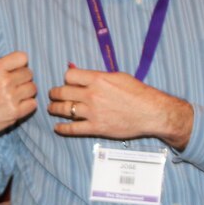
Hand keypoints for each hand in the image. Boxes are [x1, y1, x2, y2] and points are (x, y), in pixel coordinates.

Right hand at [0, 40, 36, 154]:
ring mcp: (10, 98)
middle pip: (29, 73)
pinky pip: (33, 104)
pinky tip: (17, 104)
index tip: (13, 69)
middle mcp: (4, 82)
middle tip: (12, 84)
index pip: (22, 57)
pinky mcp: (15, 113)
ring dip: (26, 91)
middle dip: (22, 77)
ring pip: (33, 88)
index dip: (19, 63)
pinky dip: (27, 104)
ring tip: (15, 94)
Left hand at [48, 65, 192, 148]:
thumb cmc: (138, 93)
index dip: (67, 79)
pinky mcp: (96, 127)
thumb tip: (82, 75)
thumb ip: (98, 76)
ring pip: (63, 109)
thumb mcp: (118, 76)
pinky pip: (73, 129)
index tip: (68, 83)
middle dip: (55, 93)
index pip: (70, 76)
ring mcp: (92, 112)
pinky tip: (57, 127)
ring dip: (54, 109)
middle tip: (53, 95)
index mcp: (98, 80)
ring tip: (52, 108)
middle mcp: (92, 95)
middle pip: (62, 92)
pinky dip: (62, 128)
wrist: (151, 113)